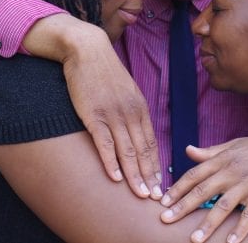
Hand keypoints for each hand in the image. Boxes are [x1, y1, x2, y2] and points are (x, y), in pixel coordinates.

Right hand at [59, 25, 161, 199]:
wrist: (87, 50)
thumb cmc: (103, 71)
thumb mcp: (124, 90)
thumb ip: (130, 111)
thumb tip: (133, 131)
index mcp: (140, 108)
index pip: (152, 142)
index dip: (156, 165)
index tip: (160, 183)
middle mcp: (131, 113)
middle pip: (144, 151)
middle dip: (150, 177)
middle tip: (156, 198)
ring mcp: (113, 115)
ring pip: (128, 151)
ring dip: (135, 176)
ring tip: (141, 195)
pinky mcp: (94, 115)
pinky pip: (105, 143)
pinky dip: (111, 162)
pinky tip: (115, 178)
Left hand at [160, 121, 247, 242]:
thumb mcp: (234, 145)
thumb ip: (210, 152)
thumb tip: (187, 150)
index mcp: (222, 159)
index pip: (194, 174)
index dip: (177, 188)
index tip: (162, 201)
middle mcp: (232, 171)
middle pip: (202, 191)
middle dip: (182, 207)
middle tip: (165, 221)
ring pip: (222, 207)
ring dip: (207, 225)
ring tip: (194, 239)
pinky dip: (240, 230)